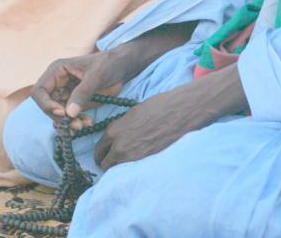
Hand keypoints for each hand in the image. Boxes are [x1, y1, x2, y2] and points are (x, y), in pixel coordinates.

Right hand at [31, 50, 128, 129]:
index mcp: (57, 71)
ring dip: (68, 123)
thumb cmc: (108, 64)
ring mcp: (65, 93)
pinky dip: (75, 123)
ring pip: (57, 114)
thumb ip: (83, 93)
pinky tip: (87, 123)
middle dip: (60, 118)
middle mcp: (57, 83)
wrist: (122, 67)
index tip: (63, 113)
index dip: (46, 104)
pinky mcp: (74, 102)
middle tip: (77, 125)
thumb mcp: (97, 76)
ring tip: (84, 125)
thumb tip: (69, 113)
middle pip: (47, 106)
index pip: (40, 91)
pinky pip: (68, 116)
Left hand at [93, 84, 217, 170]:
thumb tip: (117, 137)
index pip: (99, 150)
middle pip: (105, 164)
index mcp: (114, 131)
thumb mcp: (132, 114)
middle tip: (115, 162)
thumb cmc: (158, 107)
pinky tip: (139, 165)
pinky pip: (133, 172)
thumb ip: (120, 127)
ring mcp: (134, 158)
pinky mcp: (147, 165)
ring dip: (120, 169)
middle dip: (109, 163)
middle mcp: (120, 147)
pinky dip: (134, 171)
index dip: (101, 153)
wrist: (181, 112)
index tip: (105, 155)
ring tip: (127, 165)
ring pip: (118, 171)